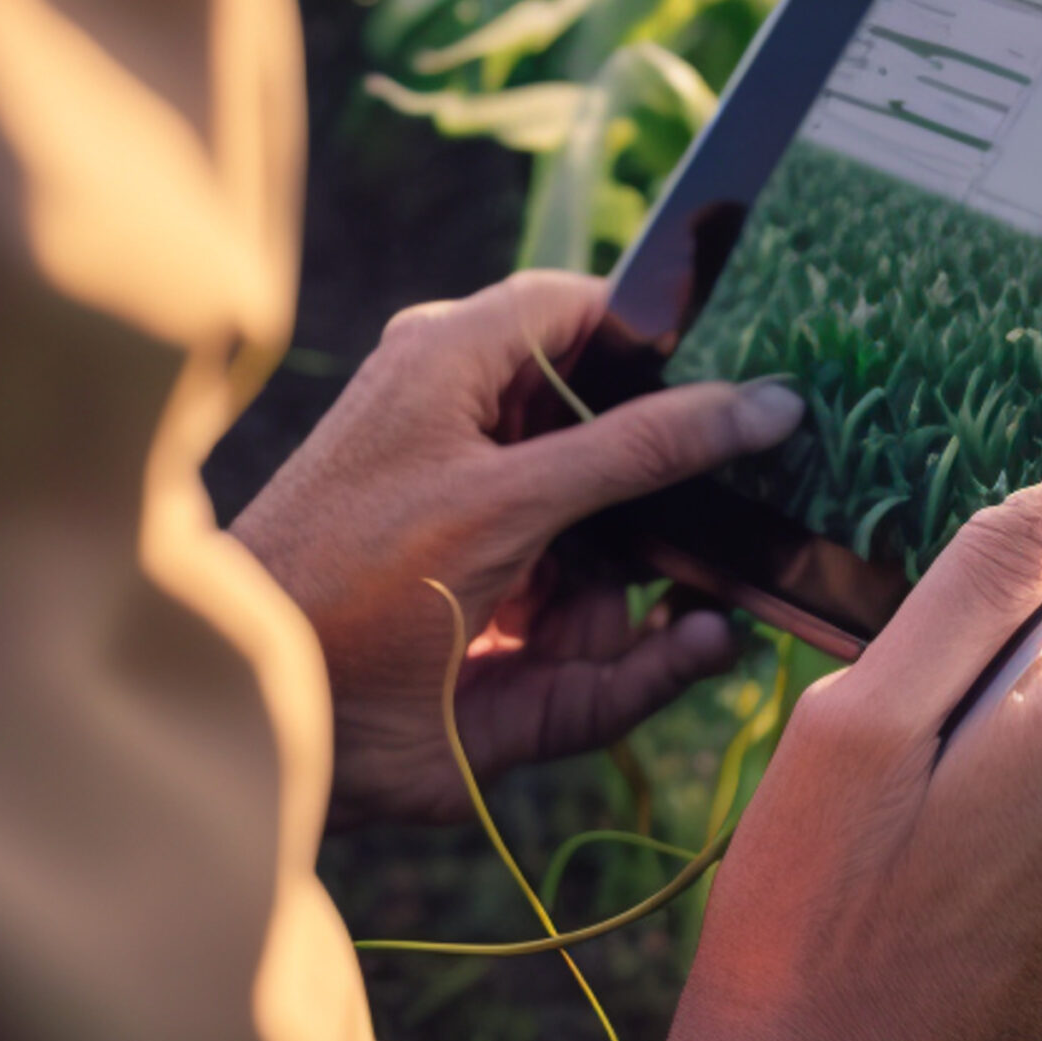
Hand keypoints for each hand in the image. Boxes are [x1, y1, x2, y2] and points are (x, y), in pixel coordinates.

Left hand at [230, 272, 804, 825]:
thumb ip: (645, 446)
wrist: (268, 728)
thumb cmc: (359, 577)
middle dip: (677, 487)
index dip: (667, 339)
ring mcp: (510, 532)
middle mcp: (487, 434)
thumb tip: (773, 400)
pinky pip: (619, 621)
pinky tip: (698, 641)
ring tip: (676, 603)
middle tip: (750, 501)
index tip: (751, 376)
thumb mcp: (511, 495)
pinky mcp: (521, 619)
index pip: (593, 312)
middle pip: (630, 432)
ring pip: (633, 534)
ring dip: (658, 578)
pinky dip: (656, 644)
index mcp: (460, 360)